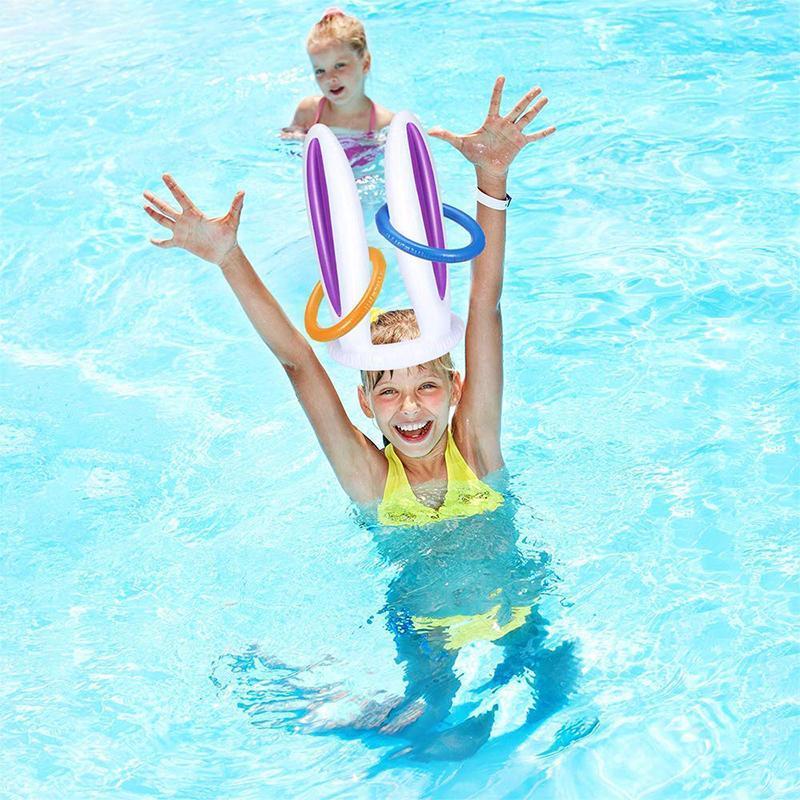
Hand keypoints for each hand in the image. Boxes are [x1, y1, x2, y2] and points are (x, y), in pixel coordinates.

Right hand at [143, 174, 243, 265]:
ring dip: (153, 214)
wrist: (225, 253)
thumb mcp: (232, 221)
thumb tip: (242, 192)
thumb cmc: (229, 236)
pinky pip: (167, 243)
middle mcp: (186, 221)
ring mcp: (182, 232)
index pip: (181, 197)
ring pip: (164, 221)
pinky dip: (159, 242)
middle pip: (167, 208)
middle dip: (156, 200)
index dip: (173, 186)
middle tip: (144, 192)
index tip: (164, 175)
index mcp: (195, 213)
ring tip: (143, 205)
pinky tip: (150, 239)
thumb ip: (236, 206)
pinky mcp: (182, 243)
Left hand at [428, 76, 554, 178]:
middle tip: (538, 86)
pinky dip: (544, 133)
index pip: (495, 102)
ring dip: (537, 109)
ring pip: (527, 118)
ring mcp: (514, 133)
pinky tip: (555, 127)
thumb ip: (446, 135)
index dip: (498, 91)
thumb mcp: (459, 143)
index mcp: (491, 121)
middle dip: (527, 98)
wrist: (485, 169)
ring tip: (546, 98)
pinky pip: (534, 137)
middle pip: (518, 108)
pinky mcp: (520, 144)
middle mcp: (505, 124)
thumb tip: (429, 130)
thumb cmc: (473, 154)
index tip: (502, 77)